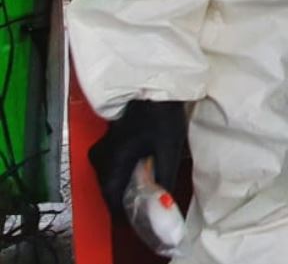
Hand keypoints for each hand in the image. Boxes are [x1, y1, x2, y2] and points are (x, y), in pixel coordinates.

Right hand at [88, 100, 186, 217]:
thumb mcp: (168, 149)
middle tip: (146, 207)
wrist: (153, 87)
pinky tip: (141, 173)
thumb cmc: (161, 115)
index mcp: (111, 160)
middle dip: (126, 201)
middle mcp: (100, 157)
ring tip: (146, 191)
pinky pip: (112, 168)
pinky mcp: (107, 144)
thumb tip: (163, 202)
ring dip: (125, 187)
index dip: (124, 212)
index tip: (139, 219)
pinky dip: (124, 175)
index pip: (111, 198)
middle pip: (109, 190)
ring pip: (110, 179)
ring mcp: (101, 149)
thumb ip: (164, 178)